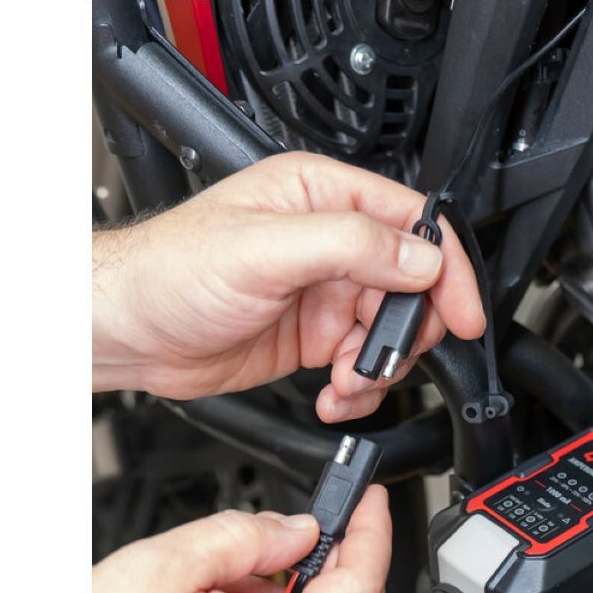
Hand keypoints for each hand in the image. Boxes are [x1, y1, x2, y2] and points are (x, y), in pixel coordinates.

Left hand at [92, 152, 484, 423]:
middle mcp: (331, 242)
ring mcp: (325, 292)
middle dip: (407, 333)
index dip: (446, 269)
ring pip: (390, 335)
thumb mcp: (267, 249)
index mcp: (323, 197)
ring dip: (378, 370)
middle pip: (412, 287)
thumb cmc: (171, 271)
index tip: (463, 313)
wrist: (129, 331)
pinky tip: (332, 396)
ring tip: (345, 384)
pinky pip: (362, 366)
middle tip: (382, 359)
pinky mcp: (314, 337)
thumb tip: (418, 257)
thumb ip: (350, 246)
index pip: (414, 224)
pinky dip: (358, 390)